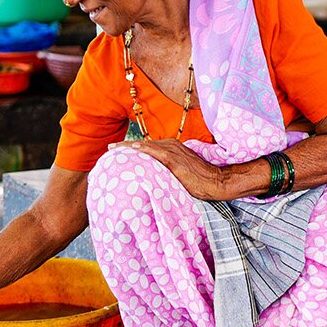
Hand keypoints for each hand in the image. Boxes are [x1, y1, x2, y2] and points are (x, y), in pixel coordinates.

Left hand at [109, 138, 229, 200]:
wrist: (216, 181)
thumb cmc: (202, 180)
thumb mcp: (182, 173)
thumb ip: (168, 171)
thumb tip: (155, 179)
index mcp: (173, 148)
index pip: (148, 147)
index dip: (132, 148)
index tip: (117, 151)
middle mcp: (172, 146)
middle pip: (143, 145)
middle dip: (125, 147)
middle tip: (110, 149)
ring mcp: (173, 152)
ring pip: (146, 146)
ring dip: (128, 148)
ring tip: (113, 150)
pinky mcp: (175, 159)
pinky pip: (155, 152)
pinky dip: (142, 150)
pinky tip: (131, 150)